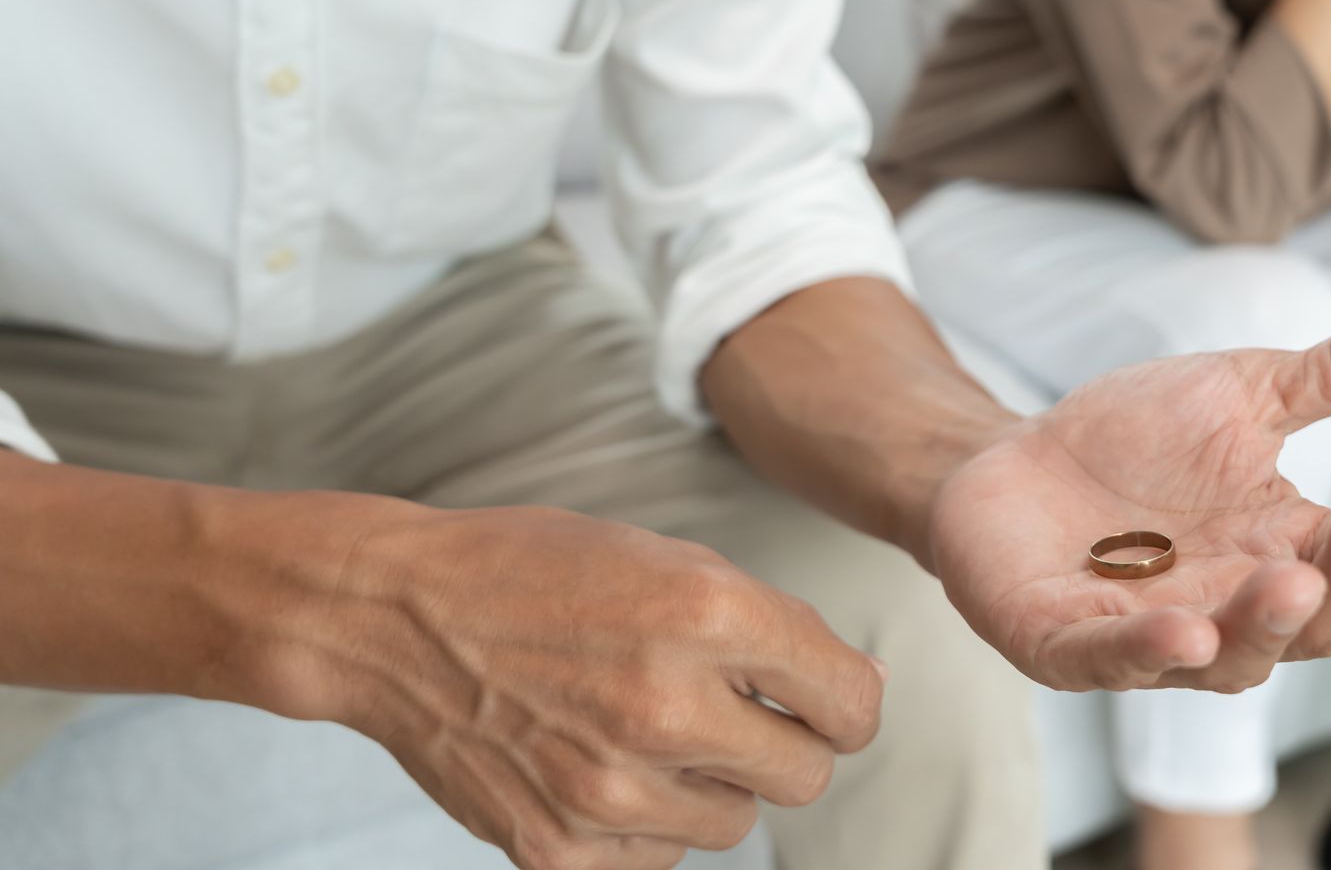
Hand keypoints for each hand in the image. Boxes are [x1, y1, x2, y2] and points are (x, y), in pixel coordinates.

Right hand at [312, 506, 885, 869]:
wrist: (397, 617)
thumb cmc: (539, 572)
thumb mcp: (669, 560)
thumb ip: (770, 625)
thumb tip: (863, 687)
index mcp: (706, 614)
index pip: (851, 702)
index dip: (847, 701)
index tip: (824, 699)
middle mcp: (665, 707)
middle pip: (806, 777)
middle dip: (786, 746)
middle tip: (734, 713)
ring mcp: (609, 790)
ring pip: (733, 826)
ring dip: (710, 785)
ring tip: (642, 727)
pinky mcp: (559, 851)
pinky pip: (659, 859)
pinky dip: (645, 823)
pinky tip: (595, 760)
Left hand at [927, 305, 1330, 692]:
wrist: (1007, 460)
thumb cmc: (1136, 441)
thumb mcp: (1243, 391)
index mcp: (1294, 550)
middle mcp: (1242, 608)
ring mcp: (1159, 635)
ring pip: (1237, 659)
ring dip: (1270, 624)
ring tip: (1299, 582)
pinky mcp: (1069, 644)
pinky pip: (1118, 661)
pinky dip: (1152, 650)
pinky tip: (1186, 629)